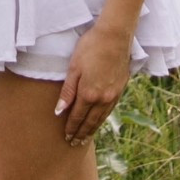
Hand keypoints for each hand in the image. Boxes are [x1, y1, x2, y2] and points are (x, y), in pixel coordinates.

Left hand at [55, 25, 131, 144]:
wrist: (114, 36)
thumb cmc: (90, 48)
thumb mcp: (73, 68)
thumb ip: (67, 92)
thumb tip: (59, 111)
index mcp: (89, 94)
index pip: (77, 117)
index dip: (71, 128)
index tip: (67, 138)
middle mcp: (102, 98)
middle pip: (90, 122)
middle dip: (82, 133)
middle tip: (75, 143)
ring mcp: (113, 95)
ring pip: (101, 118)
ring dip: (93, 128)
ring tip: (86, 136)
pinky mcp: (120, 89)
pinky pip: (109, 109)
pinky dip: (102, 118)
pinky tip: (99, 120)